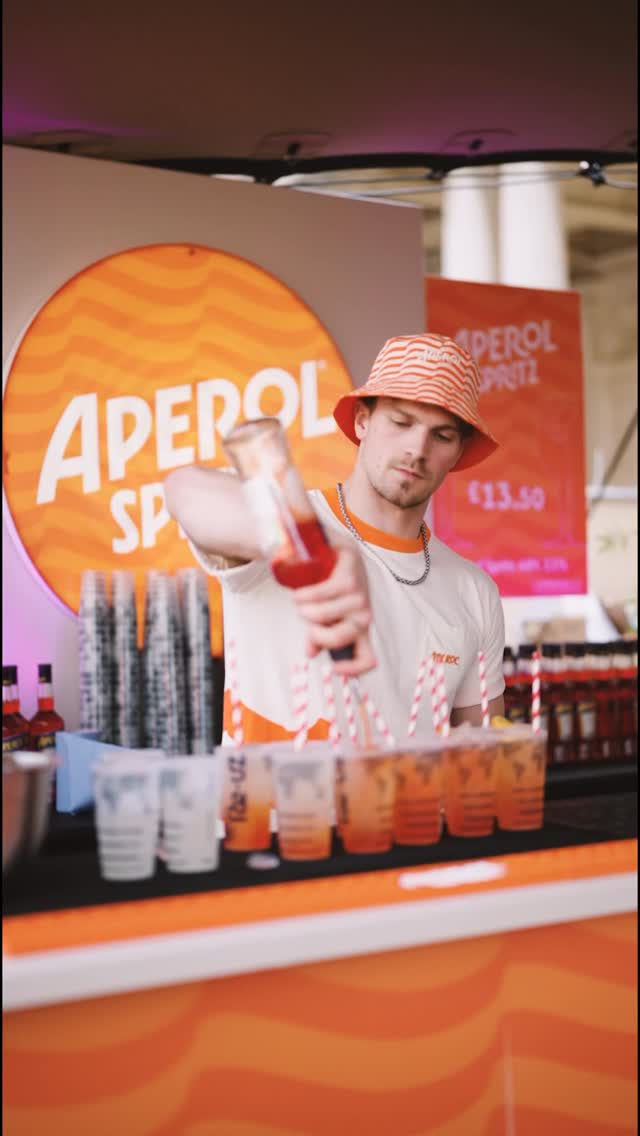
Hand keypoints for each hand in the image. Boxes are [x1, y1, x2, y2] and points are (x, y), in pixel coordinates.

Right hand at [292, 545, 376, 675]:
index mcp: (360, 629)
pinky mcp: (350, 576)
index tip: (334, 668)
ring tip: (300, 600)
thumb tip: (311, 653)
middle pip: (339, 638)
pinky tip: (299, 592)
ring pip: (324, 615)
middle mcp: (364, 615)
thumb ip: (318, 635)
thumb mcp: (324, 615)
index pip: (368, 658)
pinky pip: (322, 594)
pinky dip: (305, 595)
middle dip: (314, 632)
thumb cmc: (328, 588)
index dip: (354, 668)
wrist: (334, 552)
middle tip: (305, 619)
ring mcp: (360, 596)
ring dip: (304, 609)